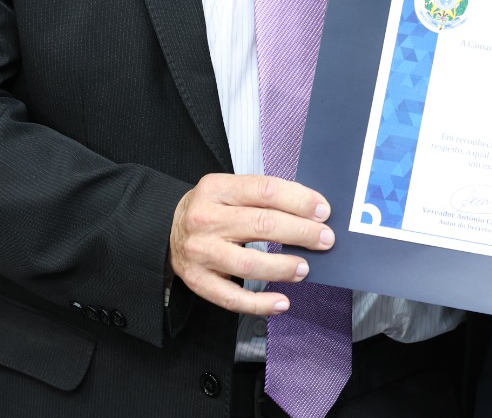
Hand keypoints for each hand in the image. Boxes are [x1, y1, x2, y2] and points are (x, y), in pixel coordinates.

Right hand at [169, 173, 335, 316]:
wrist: (166, 230)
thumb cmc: (210, 209)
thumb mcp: (229, 190)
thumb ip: (264, 196)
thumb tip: (311, 211)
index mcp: (216, 188)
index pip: (265, 190)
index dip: (299, 200)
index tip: (323, 211)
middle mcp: (205, 219)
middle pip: (261, 224)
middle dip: (300, 232)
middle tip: (325, 239)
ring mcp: (200, 252)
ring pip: (248, 263)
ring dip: (282, 267)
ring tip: (305, 268)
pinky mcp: (197, 281)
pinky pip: (231, 298)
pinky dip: (260, 303)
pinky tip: (281, 302)